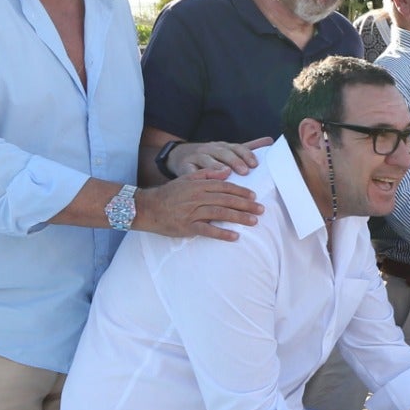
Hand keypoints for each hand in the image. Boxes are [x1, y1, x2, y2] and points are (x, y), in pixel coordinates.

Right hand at [133, 172, 262, 240]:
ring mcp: (192, 212)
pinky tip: (235, 236)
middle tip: (261, 209)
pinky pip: (207, 230)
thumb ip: (207, 174)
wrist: (147, 208)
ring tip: (254, 221)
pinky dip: (222, 233)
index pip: (224, 186)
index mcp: (198, 185)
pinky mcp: (187, 226)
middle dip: (246, 204)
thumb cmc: (169, 194)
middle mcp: (197, 197)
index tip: (254, 195)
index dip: (240, 190)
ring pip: (220, 213)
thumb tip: (226, 172)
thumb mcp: (186, 179)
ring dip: (239, 217)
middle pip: (226, 199)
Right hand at [170, 138, 270, 177]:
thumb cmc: (210, 158)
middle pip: (222, 153)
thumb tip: (270, 140)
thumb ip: (247, 148)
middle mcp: (209, 149)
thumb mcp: (228, 151)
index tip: (255, 164)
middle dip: (234, 160)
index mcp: (222, 147)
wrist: (178, 156)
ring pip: (205, 160)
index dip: (246, 154)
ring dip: (216, 166)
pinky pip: (189, 172)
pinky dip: (195, 177)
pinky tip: (201, 184)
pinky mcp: (183, 167)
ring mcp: (195, 157)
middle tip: (245, 171)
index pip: (236, 147)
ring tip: (225, 174)